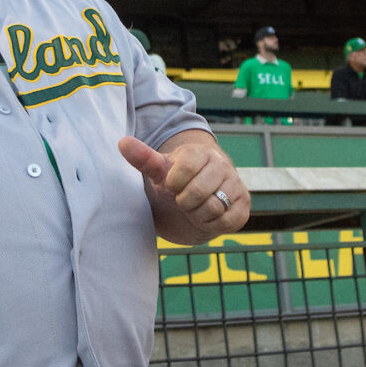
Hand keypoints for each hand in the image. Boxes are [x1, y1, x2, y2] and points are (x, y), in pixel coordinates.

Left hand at [118, 135, 249, 240]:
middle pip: (197, 191)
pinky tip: (208, 217)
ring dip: (197, 214)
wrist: (194, 205)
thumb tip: (121, 142)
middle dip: (184, 201)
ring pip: (212, 207)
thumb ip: (143, 158)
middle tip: (183, 199)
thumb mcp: (158, 172)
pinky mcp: (244, 207)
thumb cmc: (175, 184)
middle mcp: (222, 166)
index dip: (173, 183)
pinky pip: (226, 221)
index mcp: (201, 153)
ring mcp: (236, 185)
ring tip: (195, 207)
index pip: (185, 167)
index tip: (172, 184)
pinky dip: (212, 224)